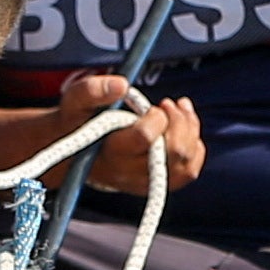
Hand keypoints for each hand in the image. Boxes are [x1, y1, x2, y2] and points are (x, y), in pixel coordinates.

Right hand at [56, 72, 200, 192]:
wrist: (74, 152)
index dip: (156, 117)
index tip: (151, 107)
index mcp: (110, 152)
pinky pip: (188, 172)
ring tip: (179, 110)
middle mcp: (129, 173)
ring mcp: (144, 182)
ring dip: (190, 132)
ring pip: (186, 165)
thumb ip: (93, 90)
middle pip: (174, 153)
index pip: (145, 137)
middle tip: (167, 104)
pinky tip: (184, 127)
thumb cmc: (78, 122)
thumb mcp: (75, 100)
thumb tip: (122, 85)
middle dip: (179, 122)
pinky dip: (195, 147)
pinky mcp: (156, 184)